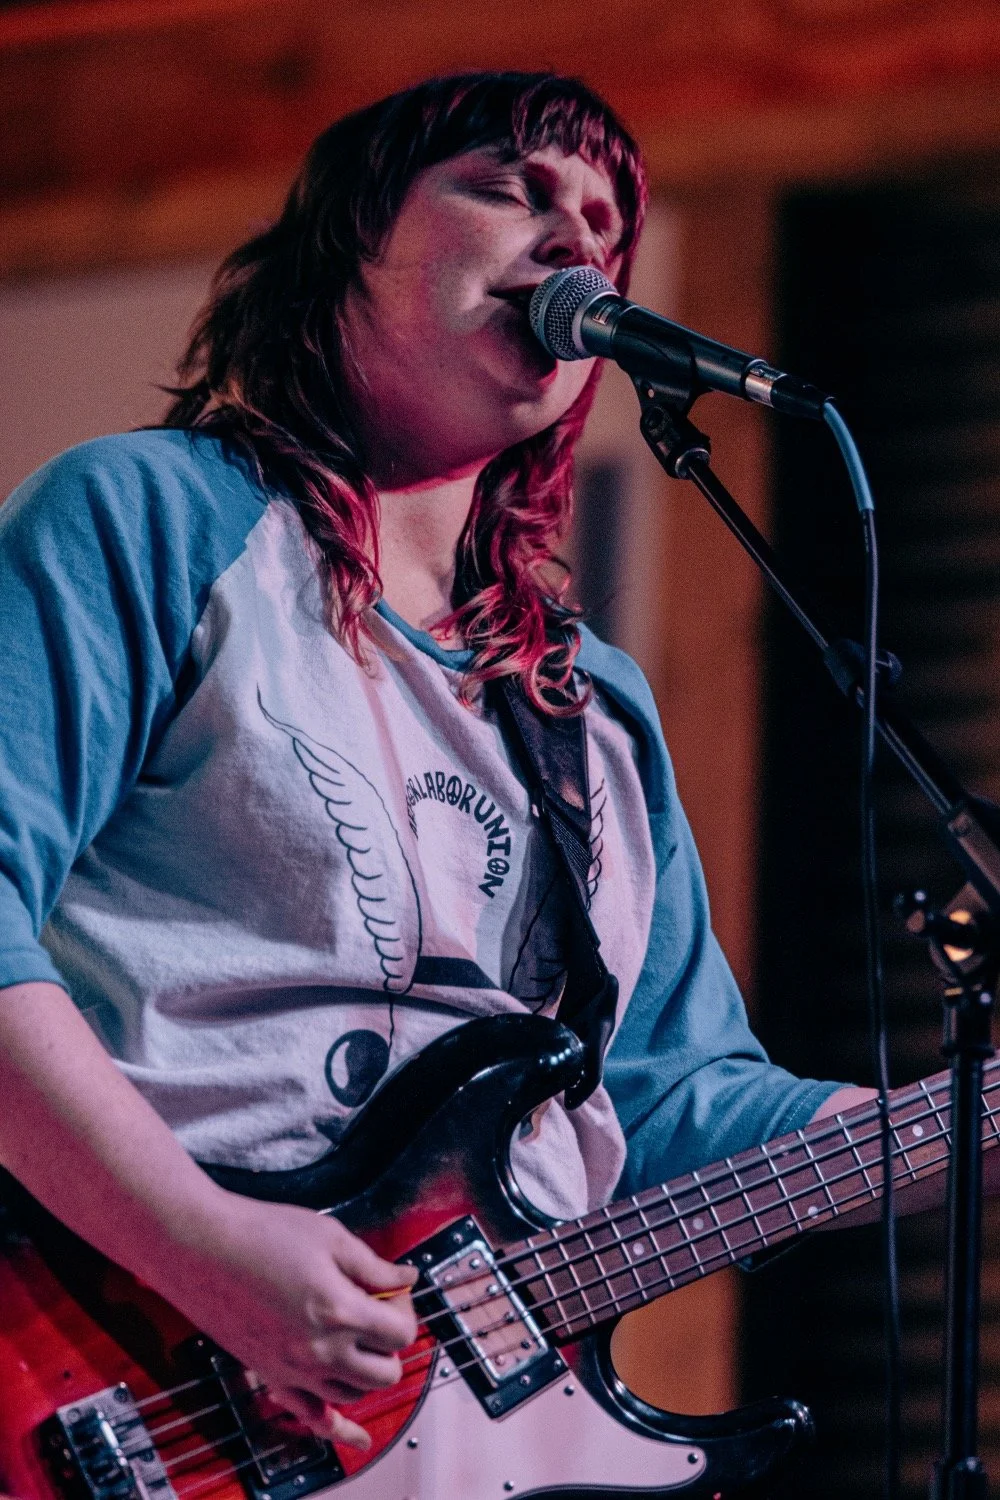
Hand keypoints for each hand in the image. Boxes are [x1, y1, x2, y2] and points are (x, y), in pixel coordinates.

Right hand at [159, 1192, 417, 1449]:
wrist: (202, 1248)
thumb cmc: (262, 1234)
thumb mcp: (331, 1237)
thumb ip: (374, 1266)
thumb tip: (407, 1278)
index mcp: (341, 1312)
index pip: (401, 1333)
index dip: (405, 1309)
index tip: (393, 1292)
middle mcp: (321, 1351)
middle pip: (386, 1372)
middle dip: (390, 1344)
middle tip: (377, 1313)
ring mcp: (294, 1370)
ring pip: (354, 1394)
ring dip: (365, 1371)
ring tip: (356, 1338)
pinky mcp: (271, 1376)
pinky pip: (311, 1416)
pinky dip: (336, 1427)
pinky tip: (353, 1434)